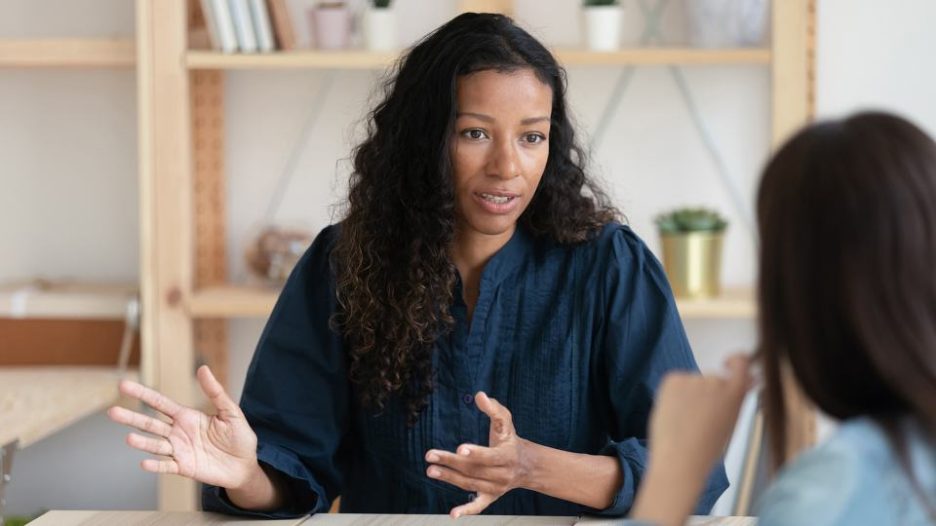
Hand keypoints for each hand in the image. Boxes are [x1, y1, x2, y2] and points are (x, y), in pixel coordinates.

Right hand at [107, 365, 259, 489]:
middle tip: (112, 412)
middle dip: (132, 418)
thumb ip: (215, 392)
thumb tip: (203, 368)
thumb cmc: (239, 437)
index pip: (160, 403)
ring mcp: (179, 450)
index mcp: (187, 416)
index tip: (123, 386)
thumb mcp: (230, 411)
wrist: (245, 465)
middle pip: (150, 424)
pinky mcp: (184, 467)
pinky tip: (145, 463)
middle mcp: (178, 433)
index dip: (143, 394)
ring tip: (129, 439)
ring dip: (142, 443)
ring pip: (155, 445)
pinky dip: (156, 466)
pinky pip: (167, 466)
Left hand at [425, 392, 531, 517]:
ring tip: (431, 470)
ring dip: (450, 478)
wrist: (526, 464)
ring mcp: (496, 487)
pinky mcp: (491, 497)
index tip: (459, 448)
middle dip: (451, 463)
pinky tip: (452, 514)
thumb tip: (479, 395)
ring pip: (471, 484)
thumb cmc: (510, 438)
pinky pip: (479, 506)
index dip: (476, 453)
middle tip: (430, 456)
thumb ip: (494, 408)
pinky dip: (467, 510)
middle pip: (474, 470)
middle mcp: (502, 474)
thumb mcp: (506, 421)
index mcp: (507, 455)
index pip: (490, 457)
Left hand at [647, 354, 753, 475]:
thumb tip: (752, 378)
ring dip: (688, 396)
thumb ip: (738, 398)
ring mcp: (694, 378)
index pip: (741, 362)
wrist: (680, 459)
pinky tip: (673, 414)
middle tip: (697, 419)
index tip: (726, 364)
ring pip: (692, 383)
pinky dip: (673, 394)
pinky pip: (675, 382)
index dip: (734, 360)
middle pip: (712, 380)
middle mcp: (716, 380)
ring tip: (684, 422)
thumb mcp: (731, 422)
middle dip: (706, 393)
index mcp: (736, 392)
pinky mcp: (673, 379)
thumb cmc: (708, 449)